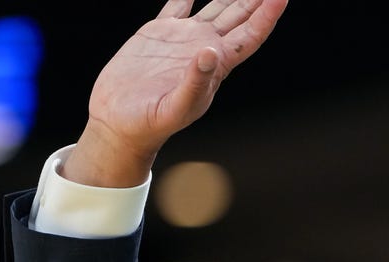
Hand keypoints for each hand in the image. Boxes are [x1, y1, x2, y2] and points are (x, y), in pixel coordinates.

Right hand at [63, 0, 288, 186]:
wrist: (121, 122)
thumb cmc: (151, 123)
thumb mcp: (177, 108)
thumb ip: (196, 83)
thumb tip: (210, 52)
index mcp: (217, 66)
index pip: (250, 36)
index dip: (267, 16)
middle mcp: (204, 47)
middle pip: (239, 17)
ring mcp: (182, 38)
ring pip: (215, 7)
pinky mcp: (158, 32)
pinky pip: (178, 4)